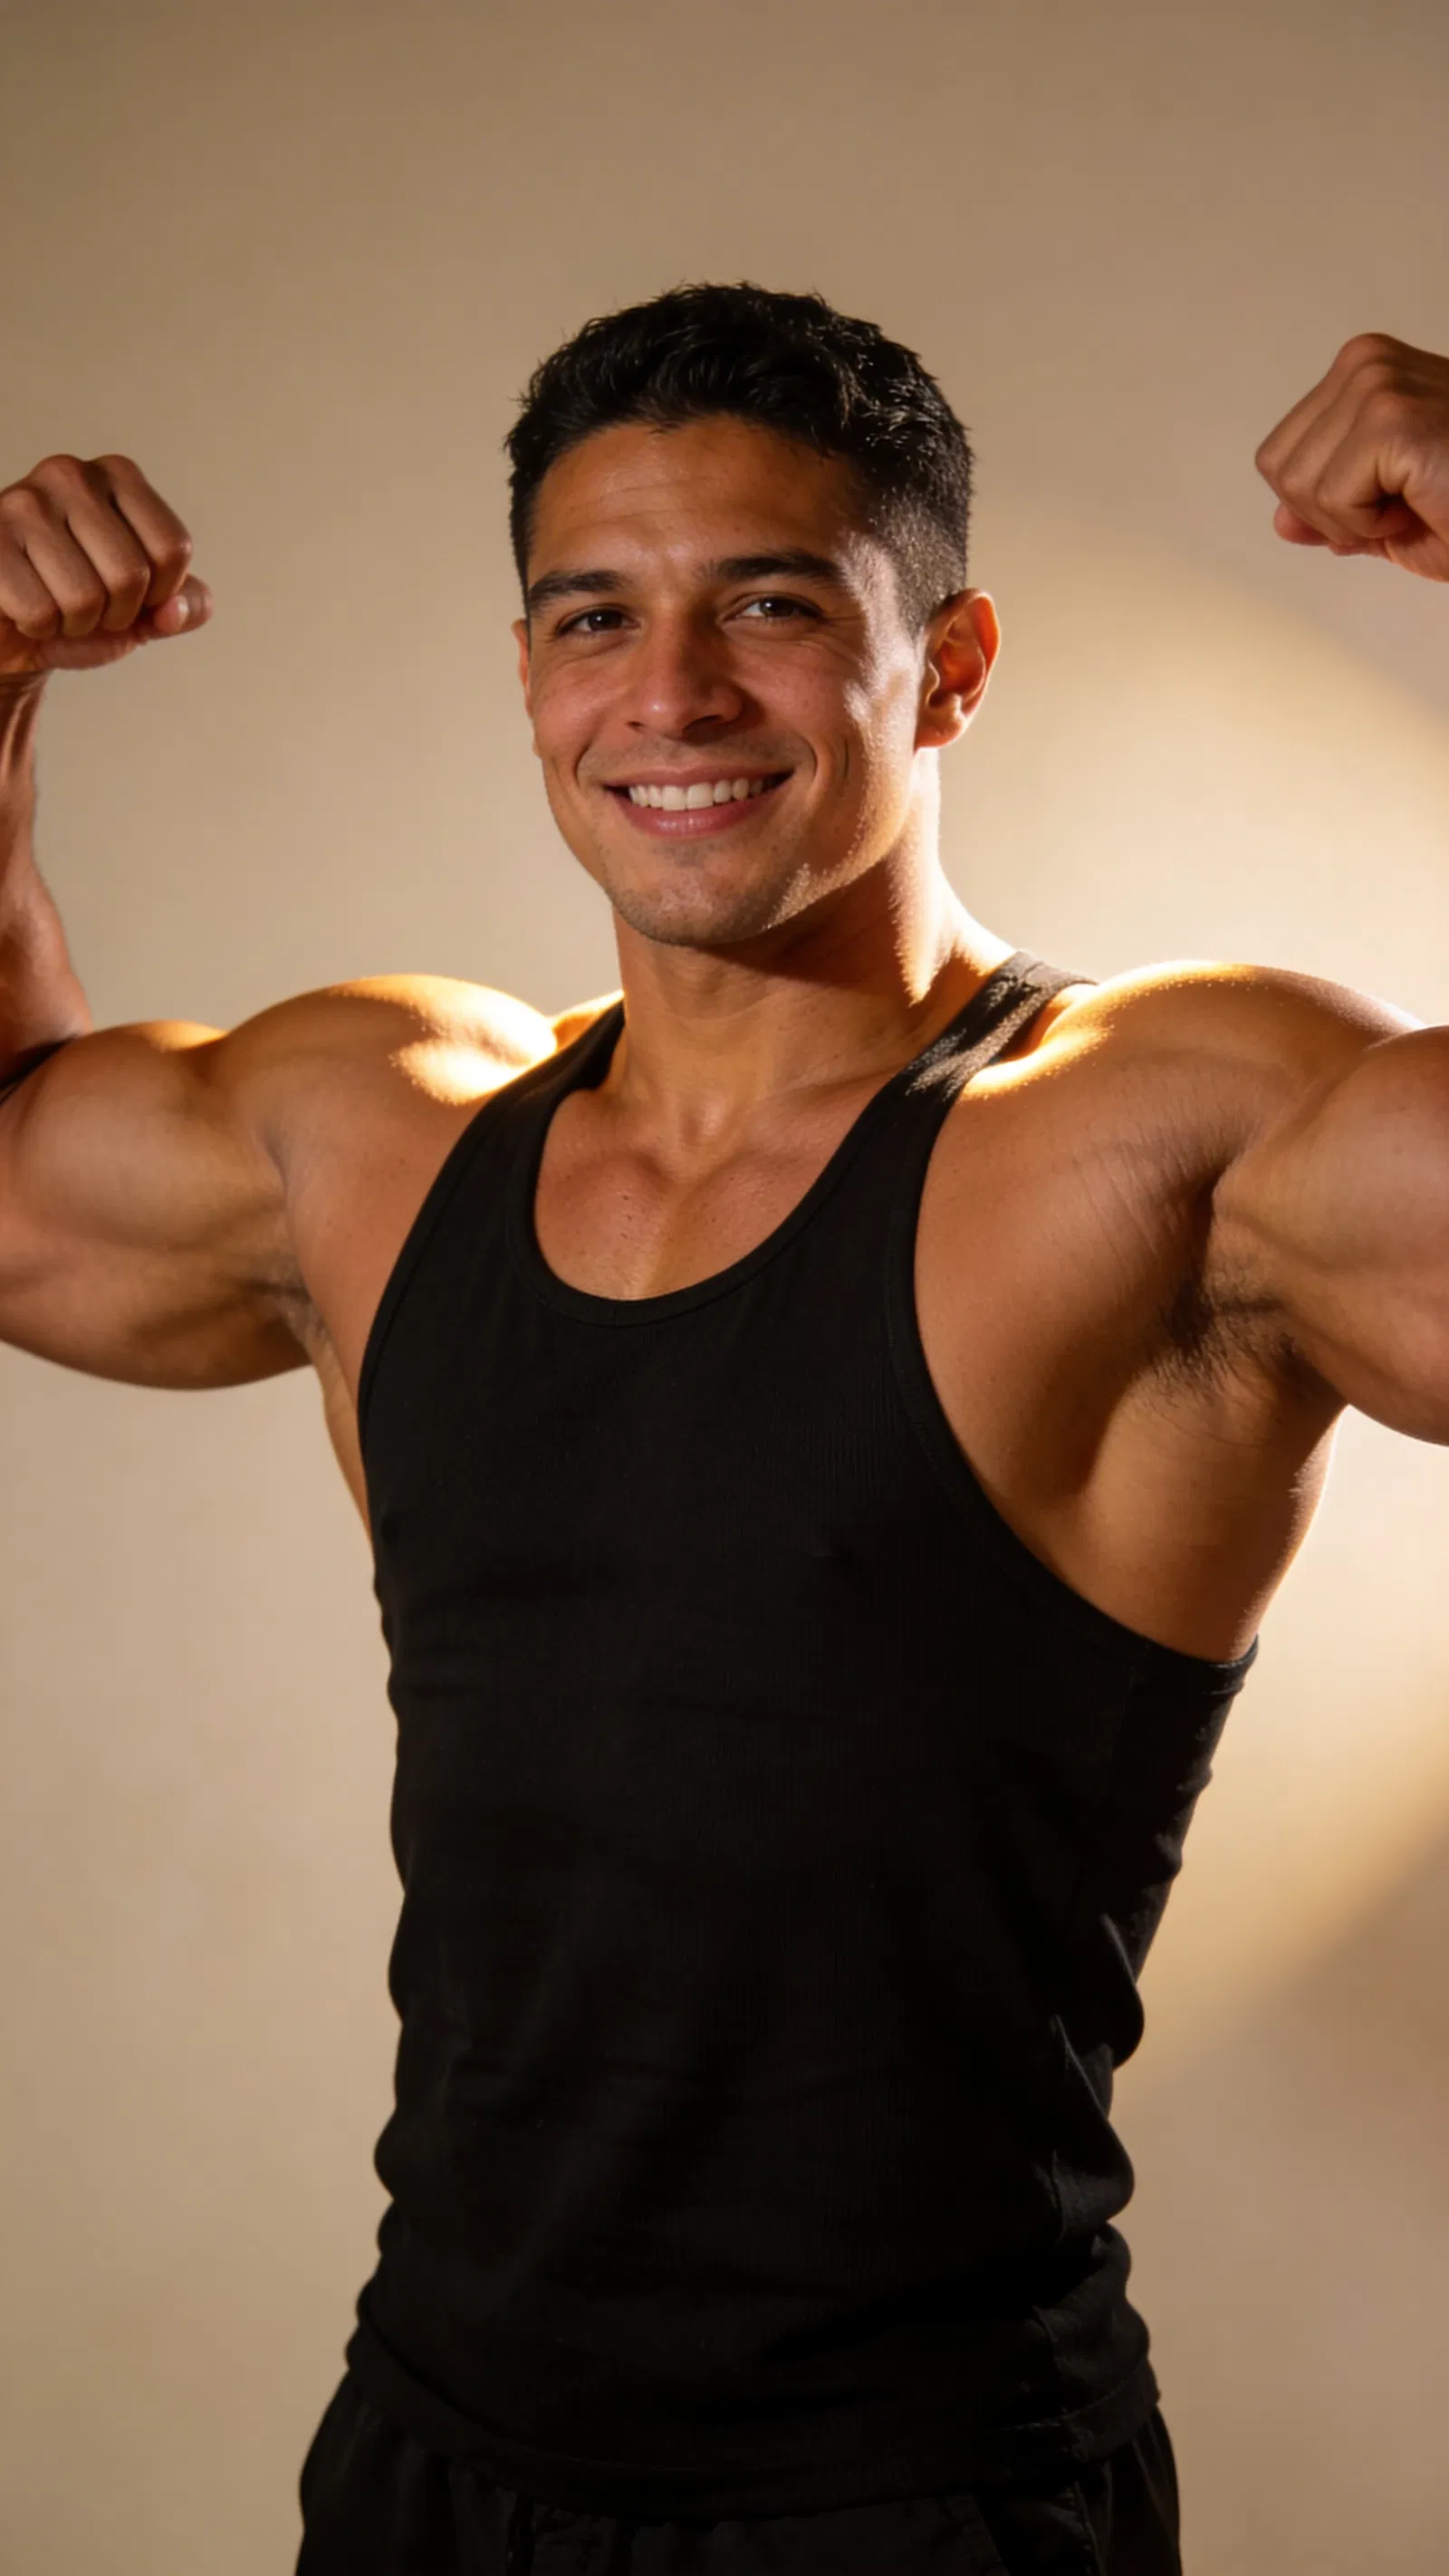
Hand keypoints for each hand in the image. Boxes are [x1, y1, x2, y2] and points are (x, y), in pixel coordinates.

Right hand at [0, 452, 211, 677]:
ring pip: (84, 598)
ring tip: (56, 604)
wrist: (14, 630)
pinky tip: (24, 607)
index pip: (173, 548)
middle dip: (116, 614)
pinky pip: (39, 611)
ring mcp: (23, 501)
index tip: (130, 592)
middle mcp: (70, 474)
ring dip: (76, 624)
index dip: (159, 593)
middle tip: (88, 605)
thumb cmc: (83, 607)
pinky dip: (38, 627)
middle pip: (130, 575)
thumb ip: (186, 606)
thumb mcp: (147, 608)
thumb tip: (174, 611)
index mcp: (118, 475)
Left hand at [1254, 333, 1448, 581]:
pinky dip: (1370, 525)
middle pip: (1277, 468)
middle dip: (1331, 512)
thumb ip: (1331, 511)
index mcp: (1362, 370)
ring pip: (1297, 487)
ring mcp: (1376, 383)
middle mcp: (1364, 362)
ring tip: (1416, 498)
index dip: (1323, 503)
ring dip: (1354, 520)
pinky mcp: (1390, 417)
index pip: (1280, 455)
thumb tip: (1280, 520)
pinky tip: (1422, 500)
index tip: (1389, 496)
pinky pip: (1329, 500)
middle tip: (1403, 501)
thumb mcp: (1388, 515)